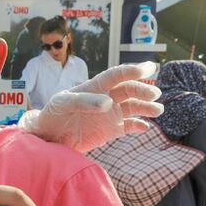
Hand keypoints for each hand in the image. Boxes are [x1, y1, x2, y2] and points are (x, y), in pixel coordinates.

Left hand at [19, 62, 163, 152]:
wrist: (48, 137)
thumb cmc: (52, 114)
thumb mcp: (62, 104)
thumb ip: (84, 101)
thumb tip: (108, 103)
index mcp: (94, 87)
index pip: (116, 75)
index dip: (131, 71)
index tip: (148, 68)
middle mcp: (105, 98)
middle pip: (129, 90)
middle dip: (143, 91)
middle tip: (154, 95)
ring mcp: (109, 114)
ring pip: (133, 108)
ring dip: (146, 107)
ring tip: (157, 110)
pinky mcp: (110, 130)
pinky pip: (128, 127)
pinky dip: (138, 126)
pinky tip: (144, 127)